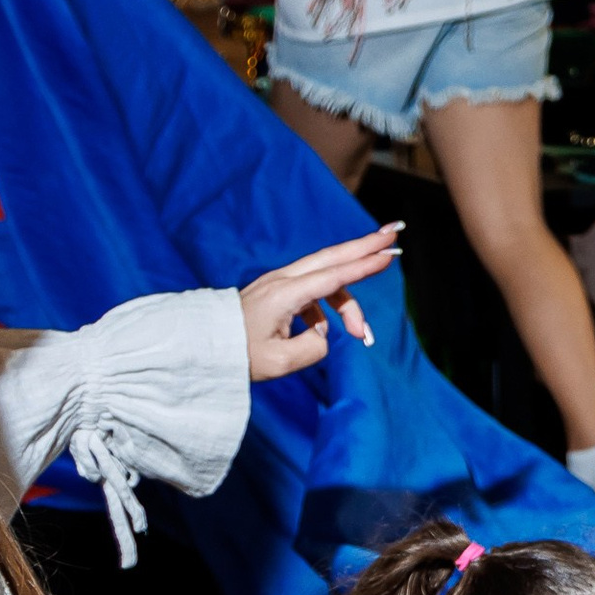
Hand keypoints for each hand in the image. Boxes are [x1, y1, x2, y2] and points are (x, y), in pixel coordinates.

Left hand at [240, 228, 399, 378]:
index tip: (390, 253)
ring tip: (363, 335)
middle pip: (332, 257)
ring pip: (327, 280)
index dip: (364, 266)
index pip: (333, 277)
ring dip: (349, 304)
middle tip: (394, 231)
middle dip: (365, 245)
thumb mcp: (279, 363)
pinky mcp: (277, 292)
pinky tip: (323, 333)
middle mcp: (283, 281)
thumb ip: (314, 348)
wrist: (200, 347)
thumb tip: (323, 334)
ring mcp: (279, 284)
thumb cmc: (236, 355)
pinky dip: (328, 311)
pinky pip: (313, 294)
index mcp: (284, 294)